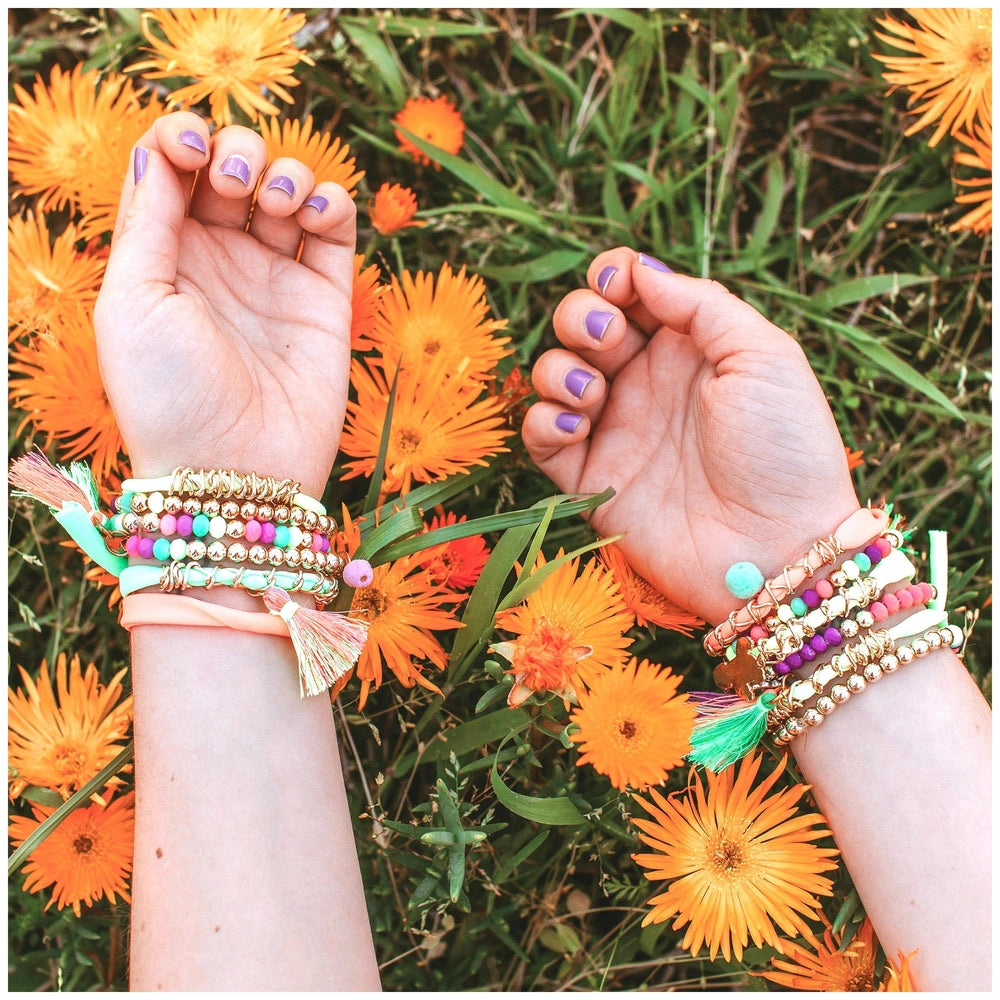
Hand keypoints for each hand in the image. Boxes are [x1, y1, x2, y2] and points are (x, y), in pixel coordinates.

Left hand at [95, 111, 355, 497]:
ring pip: (286, 187)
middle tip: (235, 184)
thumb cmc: (168, 397)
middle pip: (230, 166)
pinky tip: (313, 215)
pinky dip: (330, 202)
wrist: (234, 472)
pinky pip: (335, 228)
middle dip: (236, 151)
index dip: (182, 138)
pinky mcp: (324, 299)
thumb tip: (160, 152)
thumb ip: (146, 222)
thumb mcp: (131, 304)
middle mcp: (218, 261)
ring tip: (277, 205)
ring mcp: (274, 278)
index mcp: (161, 257)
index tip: (192, 152)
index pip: (172, 168)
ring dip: (284, 171)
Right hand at [521, 249, 859, 623]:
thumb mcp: (763, 355)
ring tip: (593, 391)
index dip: (611, 277)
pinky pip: (541, 437)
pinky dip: (543, 421)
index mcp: (688, 347)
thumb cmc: (785, 449)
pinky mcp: (591, 478)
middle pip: (583, 324)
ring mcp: (616, 430)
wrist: (778, 547)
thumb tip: (638, 269)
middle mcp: (646, 382)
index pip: (631, 292)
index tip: (616, 285)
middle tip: (606, 335)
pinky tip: (577, 427)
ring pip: (554, 375)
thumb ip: (700, 304)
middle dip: (579, 315)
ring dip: (558, 368)